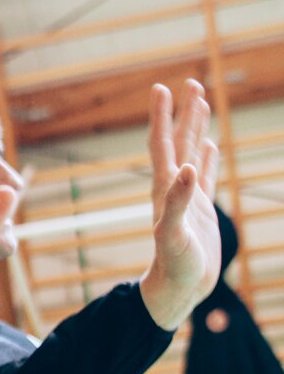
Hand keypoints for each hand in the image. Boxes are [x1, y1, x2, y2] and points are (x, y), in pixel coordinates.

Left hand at [139, 79, 221, 329]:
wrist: (177, 290)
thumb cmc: (174, 266)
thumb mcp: (174, 234)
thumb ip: (178, 203)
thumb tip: (189, 168)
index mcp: (165, 189)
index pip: (162, 144)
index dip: (162, 117)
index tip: (161, 88)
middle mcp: (174, 188)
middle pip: (179, 142)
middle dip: (183, 113)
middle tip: (190, 83)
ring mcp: (188, 198)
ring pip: (194, 153)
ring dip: (197, 129)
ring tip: (201, 102)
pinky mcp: (201, 211)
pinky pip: (206, 176)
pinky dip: (209, 159)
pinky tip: (211, 146)